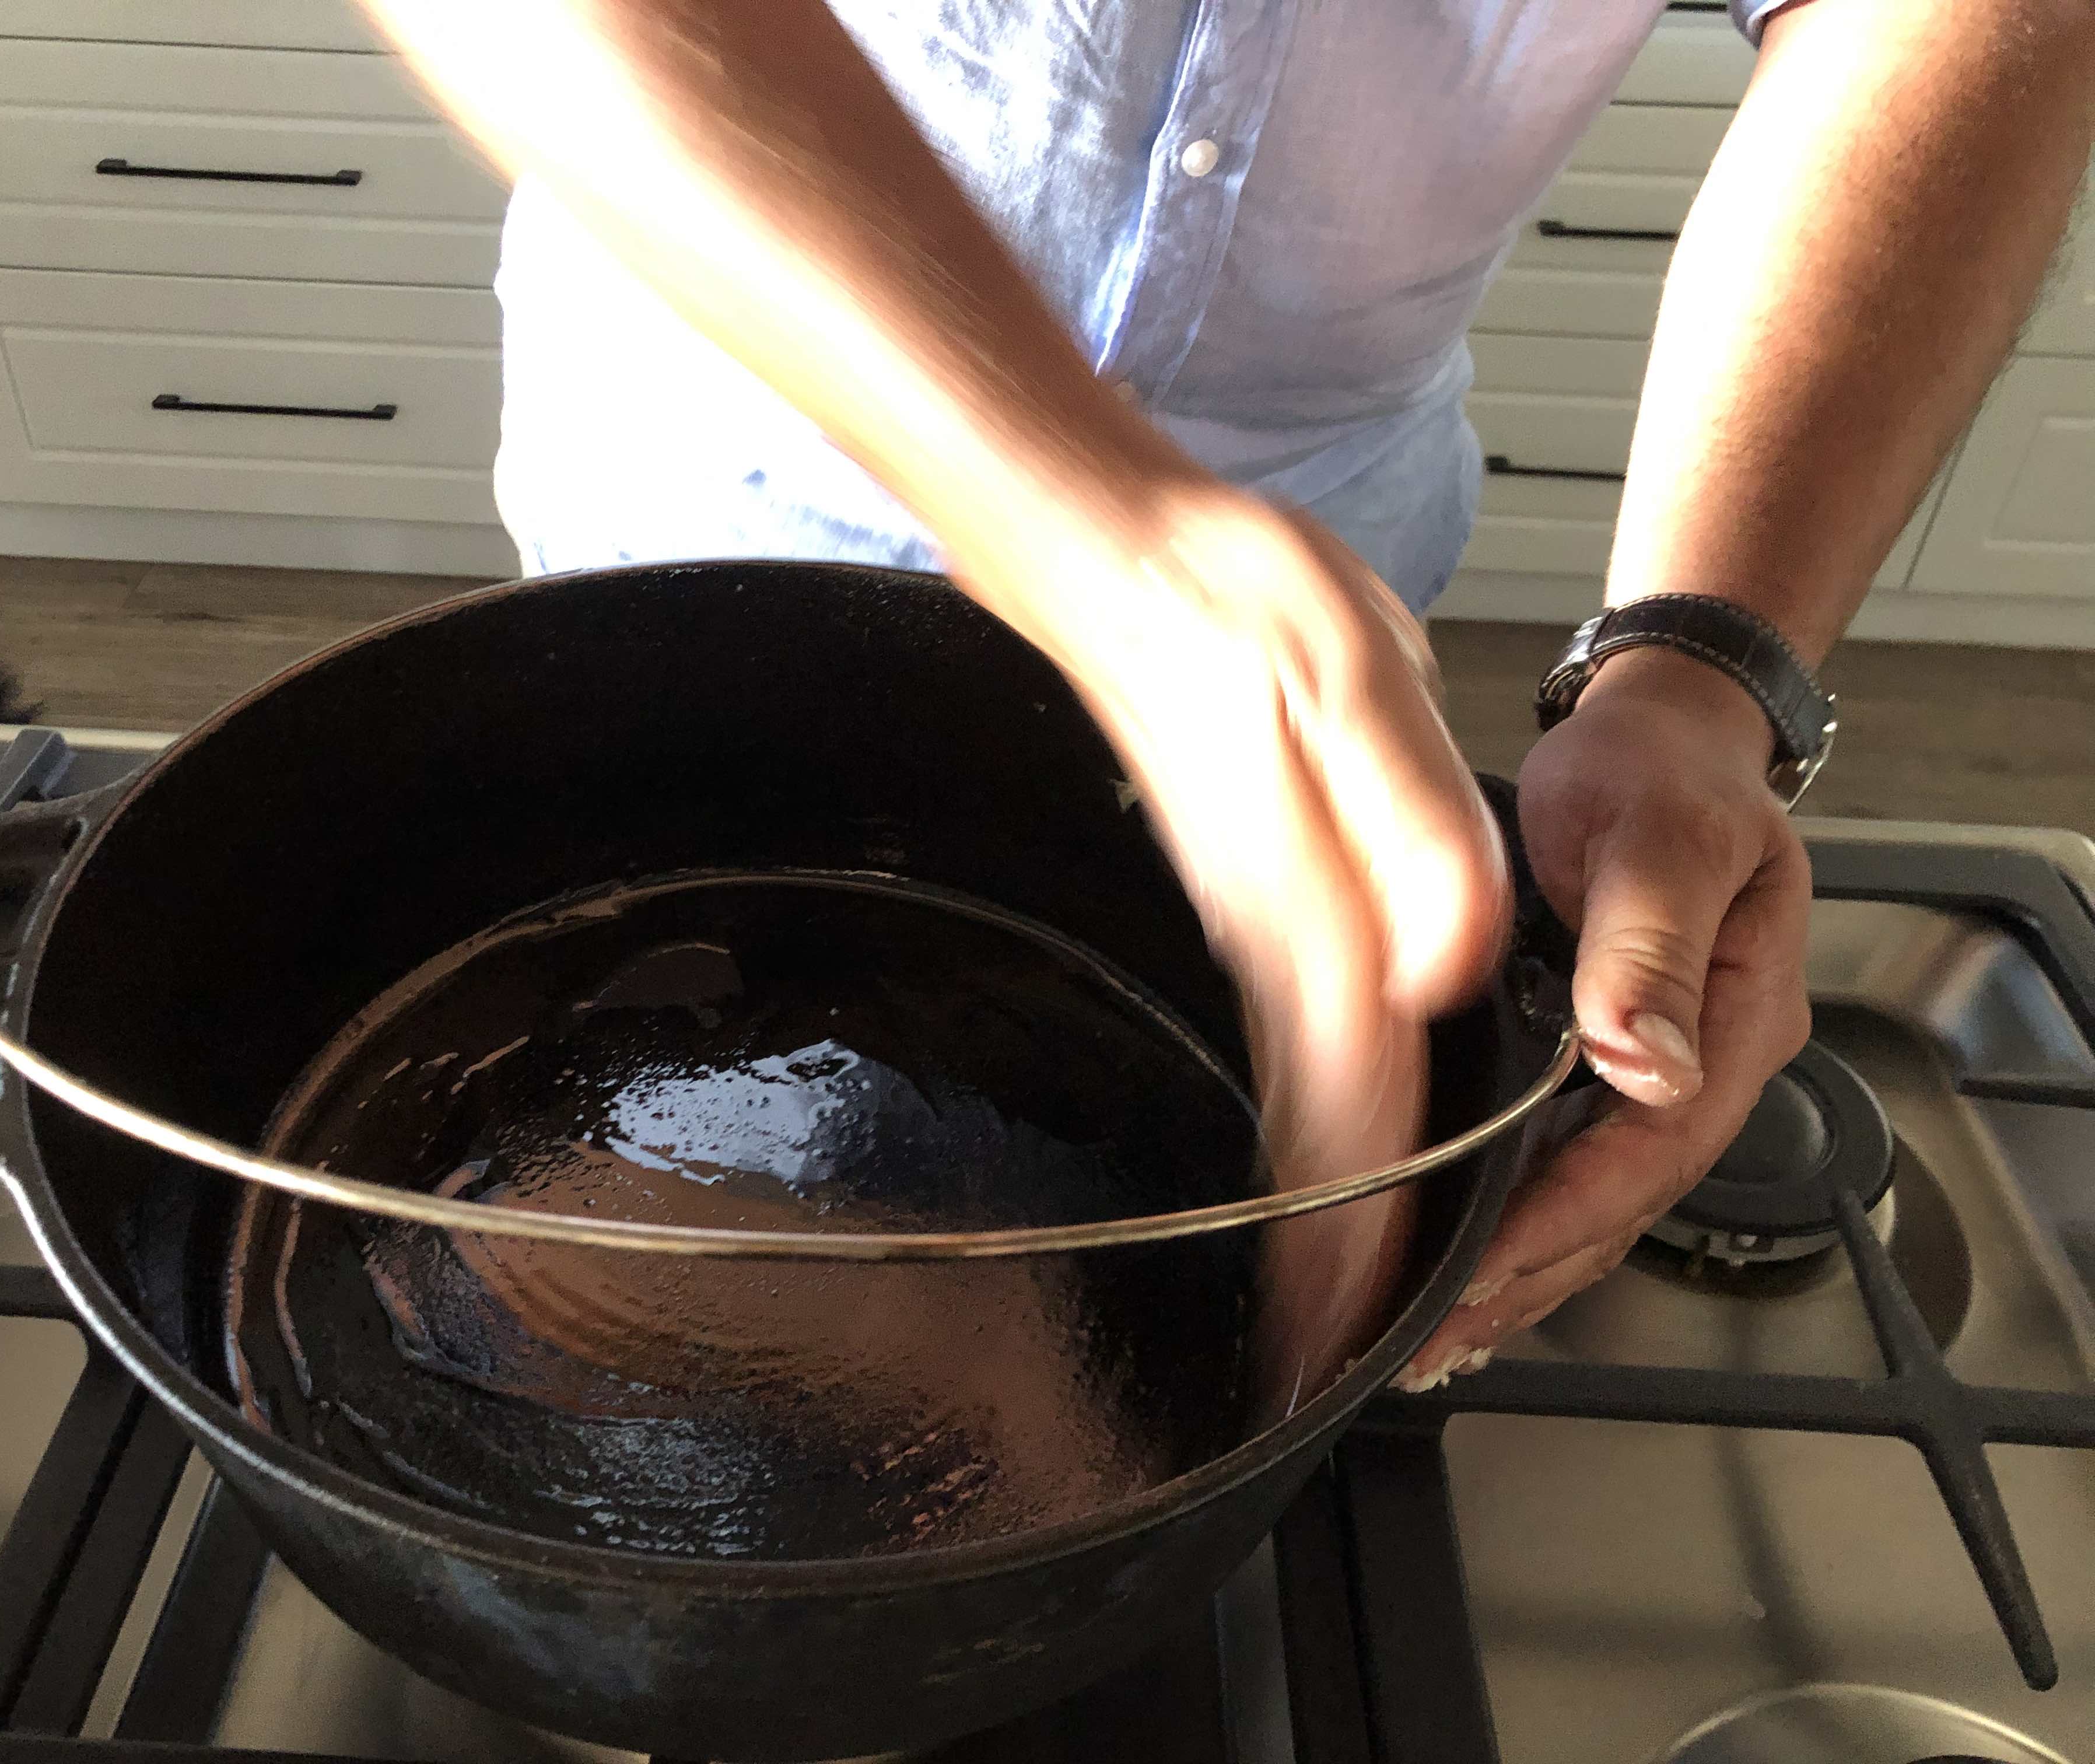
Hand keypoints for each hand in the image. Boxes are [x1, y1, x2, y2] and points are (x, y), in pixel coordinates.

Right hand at [972, 487, 1510, 1380]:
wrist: (1116, 556)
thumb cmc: (1234, 603)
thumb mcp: (1356, 683)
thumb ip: (1410, 832)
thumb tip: (1448, 967)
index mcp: (1313, 903)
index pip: (1353, 1102)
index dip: (1363, 1230)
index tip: (1358, 1339)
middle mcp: (1273, 934)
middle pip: (1313, 1127)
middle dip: (1328, 1254)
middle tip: (1338, 1366)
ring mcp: (1250, 919)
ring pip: (1295, 1091)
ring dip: (1317, 1196)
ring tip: (1331, 1291)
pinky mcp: (1245, 891)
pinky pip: (1282, 1036)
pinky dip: (1304, 1113)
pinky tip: (1314, 1136)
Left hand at [1402, 647, 1813, 1385]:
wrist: (1658, 734)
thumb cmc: (1661, 771)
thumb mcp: (1661, 837)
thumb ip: (1650, 942)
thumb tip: (1645, 1053)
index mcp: (1733, 1018)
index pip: (1648, 1155)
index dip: (1560, 1223)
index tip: (1477, 1273)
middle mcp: (1700, 1060)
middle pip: (1620, 1205)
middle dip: (1526, 1281)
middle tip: (1430, 1341)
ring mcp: (1656, 1068)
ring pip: (1595, 1202)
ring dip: (1516, 1273)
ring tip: (1433, 1335)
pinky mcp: (1607, 1061)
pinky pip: (1569, 1165)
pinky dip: (1515, 1224)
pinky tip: (1464, 1266)